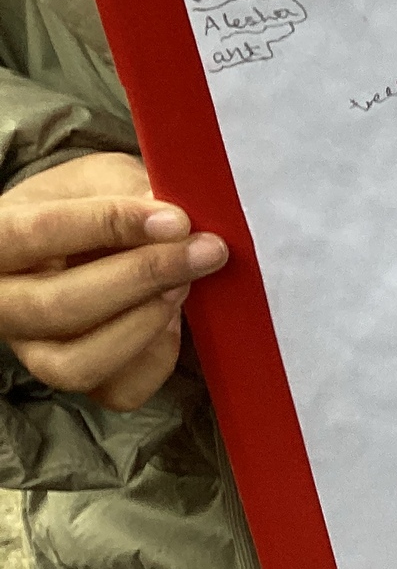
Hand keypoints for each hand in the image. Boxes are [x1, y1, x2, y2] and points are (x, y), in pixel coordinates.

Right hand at [0, 153, 227, 410]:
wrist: (83, 238)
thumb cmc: (87, 203)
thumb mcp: (99, 178)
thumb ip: (129, 191)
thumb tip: (177, 221)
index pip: (38, 233)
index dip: (111, 225)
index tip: (176, 219)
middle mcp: (4, 303)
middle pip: (58, 306)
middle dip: (143, 277)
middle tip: (204, 251)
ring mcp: (35, 350)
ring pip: (79, 364)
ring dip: (145, 323)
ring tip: (185, 285)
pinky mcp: (79, 378)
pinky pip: (119, 390)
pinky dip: (157, 357)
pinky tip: (174, 318)